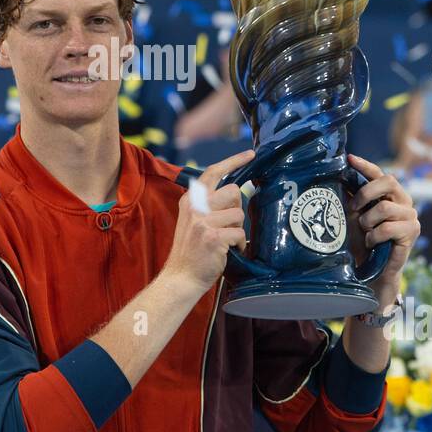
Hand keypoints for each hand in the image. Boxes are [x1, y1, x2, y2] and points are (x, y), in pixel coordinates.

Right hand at [164, 148, 254, 292]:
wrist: (181, 277)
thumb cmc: (191, 251)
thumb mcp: (193, 220)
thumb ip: (208, 204)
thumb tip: (236, 192)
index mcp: (190, 200)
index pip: (213, 172)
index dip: (233, 161)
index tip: (250, 154)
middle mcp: (195, 206)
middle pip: (233, 191)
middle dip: (238, 209)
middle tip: (230, 225)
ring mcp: (203, 221)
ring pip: (238, 214)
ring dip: (238, 229)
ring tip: (227, 241)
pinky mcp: (213, 236)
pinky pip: (240, 234)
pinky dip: (239, 244)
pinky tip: (230, 251)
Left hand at [344, 154, 419, 300]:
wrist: (372, 270)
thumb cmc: (361, 241)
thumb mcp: (353, 216)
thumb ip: (351, 197)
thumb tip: (336, 177)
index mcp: (388, 193)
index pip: (378, 173)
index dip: (365, 165)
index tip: (349, 158)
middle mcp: (403, 200)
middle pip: (389, 181)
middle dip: (366, 193)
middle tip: (354, 208)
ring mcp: (410, 215)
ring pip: (385, 208)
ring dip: (368, 221)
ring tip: (365, 232)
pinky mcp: (412, 231)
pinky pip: (388, 228)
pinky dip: (374, 236)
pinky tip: (372, 242)